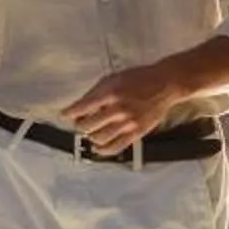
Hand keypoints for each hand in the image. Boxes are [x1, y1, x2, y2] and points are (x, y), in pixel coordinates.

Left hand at [67, 61, 190, 151]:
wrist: (165, 85)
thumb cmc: (138, 79)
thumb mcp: (114, 78)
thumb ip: (97, 92)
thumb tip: (80, 107)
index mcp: (110, 93)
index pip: (82, 107)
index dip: (70, 113)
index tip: (64, 116)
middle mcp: (117, 109)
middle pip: (88, 126)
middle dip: (80, 125)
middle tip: (80, 123)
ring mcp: (127, 123)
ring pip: (99, 138)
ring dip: (90, 137)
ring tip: (90, 133)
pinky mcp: (136, 133)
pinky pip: (115, 147)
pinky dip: (103, 150)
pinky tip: (98, 147)